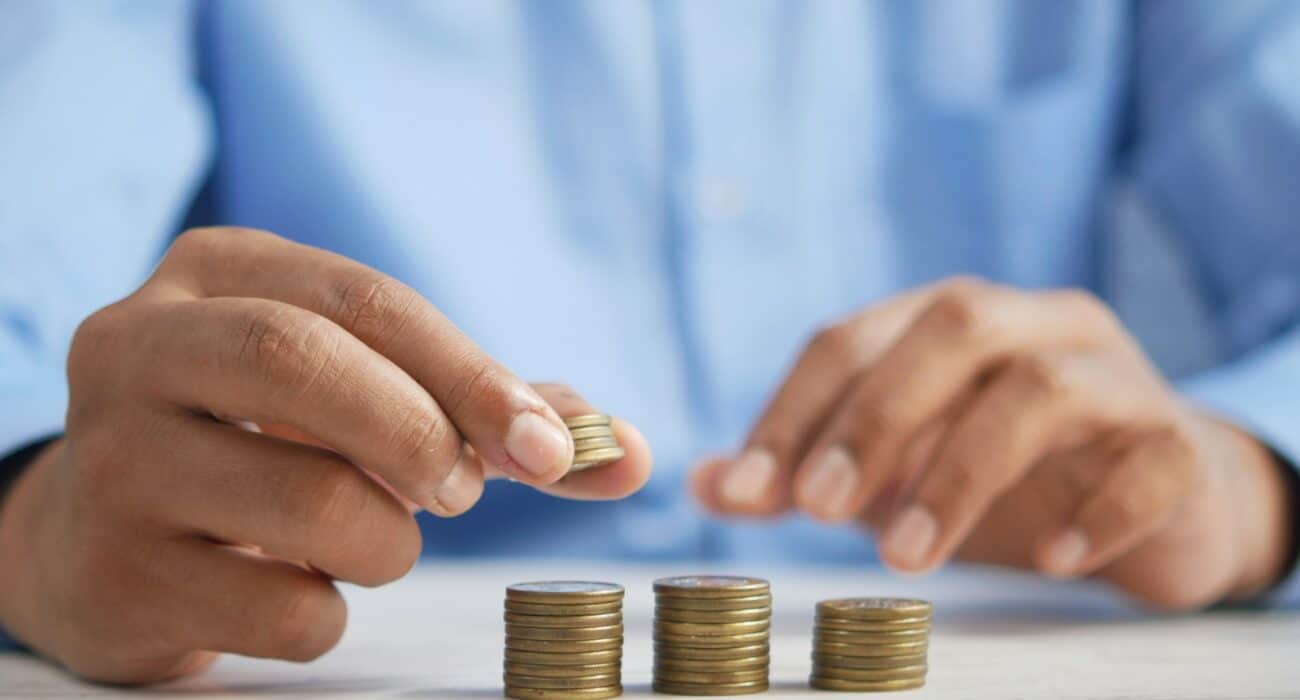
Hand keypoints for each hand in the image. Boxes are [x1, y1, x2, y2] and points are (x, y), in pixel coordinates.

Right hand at [0, 228, 650, 682]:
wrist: (101, 536)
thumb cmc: (266, 444)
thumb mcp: (358, 391)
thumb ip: (491, 412)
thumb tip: (628, 453)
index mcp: (216, 273)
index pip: (365, 300)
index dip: (472, 374)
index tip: (550, 448)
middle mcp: (141, 347)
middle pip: (304, 362)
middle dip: (421, 434)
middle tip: (463, 492)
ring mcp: (112, 461)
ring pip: (307, 501)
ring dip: (387, 541)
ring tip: (372, 539)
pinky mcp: (113, 571)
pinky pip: (279, 608)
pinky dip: (330, 613)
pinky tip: (300, 587)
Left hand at [694, 278, 1292, 608]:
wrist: (1159, 498)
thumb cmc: (1006, 475)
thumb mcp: (893, 471)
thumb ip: (804, 472)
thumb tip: (703, 484)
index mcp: (948, 320)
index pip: (851, 339)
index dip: (791, 411)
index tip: (745, 491)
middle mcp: (1032, 324)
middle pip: (951, 328)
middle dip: (874, 418)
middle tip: (819, 509)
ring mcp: (1114, 376)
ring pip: (1042, 388)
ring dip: (960, 472)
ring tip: (908, 557)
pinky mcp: (1178, 441)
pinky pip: (1149, 460)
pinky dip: (1097, 510)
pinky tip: (1050, 559)